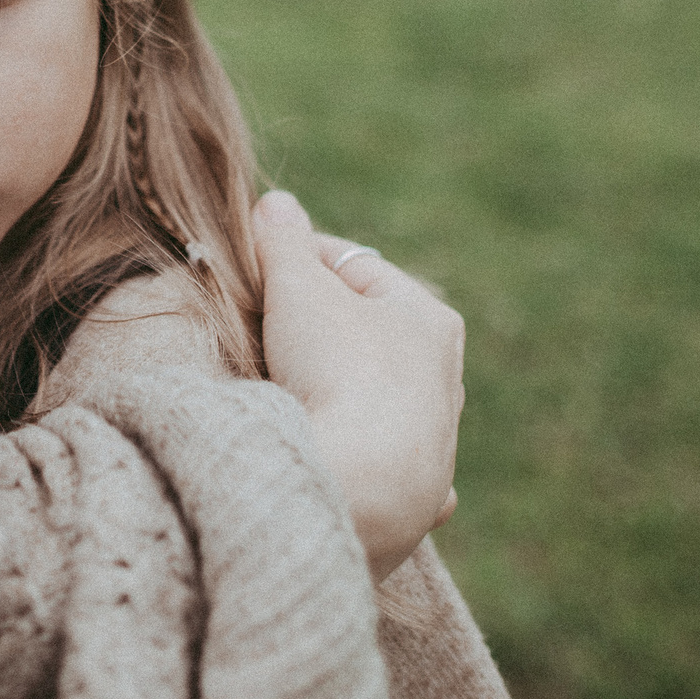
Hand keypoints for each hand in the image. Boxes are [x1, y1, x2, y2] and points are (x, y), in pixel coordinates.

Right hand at [253, 191, 463, 579]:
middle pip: (368, 334)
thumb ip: (284, 243)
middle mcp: (444, 378)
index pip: (354, 267)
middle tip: (263, 327)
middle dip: (318, 328)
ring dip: (340, 388)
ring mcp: (436, 440)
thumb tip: (275, 203)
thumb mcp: (299, 292)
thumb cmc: (337, 372)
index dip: (299, 260)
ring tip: (286, 388)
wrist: (360, 485)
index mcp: (427, 319)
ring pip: (380, 398)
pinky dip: (367, 453)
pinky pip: (386, 461)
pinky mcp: (417, 495)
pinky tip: (349, 454)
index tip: (255, 267)